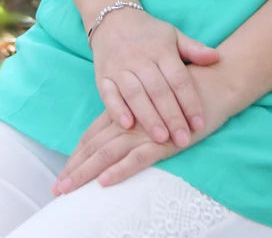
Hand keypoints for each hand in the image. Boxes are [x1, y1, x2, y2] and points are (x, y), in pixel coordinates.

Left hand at [52, 64, 234, 195]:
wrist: (216, 81)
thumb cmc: (187, 90)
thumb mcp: (157, 99)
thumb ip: (140, 111)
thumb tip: (124, 129)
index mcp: (128, 111)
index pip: (94, 134)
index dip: (78, 154)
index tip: (63, 172)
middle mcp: (131, 120)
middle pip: (95, 146)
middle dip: (75, 169)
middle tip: (56, 189)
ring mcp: (146, 130)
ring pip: (109, 153)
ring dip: (86, 173)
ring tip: (67, 190)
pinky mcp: (164, 141)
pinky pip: (139, 158)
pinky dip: (121, 170)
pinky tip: (105, 181)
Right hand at [90, 7, 219, 147]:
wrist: (114, 20)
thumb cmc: (149, 34)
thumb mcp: (173, 36)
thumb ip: (194, 49)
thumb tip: (217, 57)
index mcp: (161, 49)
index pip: (178, 78)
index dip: (189, 101)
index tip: (200, 123)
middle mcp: (140, 58)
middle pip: (158, 90)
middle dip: (171, 116)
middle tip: (183, 140)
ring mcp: (119, 67)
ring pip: (135, 94)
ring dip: (148, 117)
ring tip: (161, 139)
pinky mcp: (102, 76)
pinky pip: (108, 94)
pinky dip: (116, 109)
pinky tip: (127, 125)